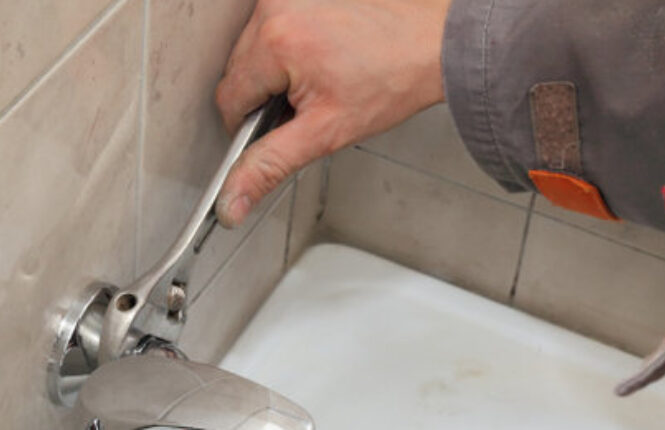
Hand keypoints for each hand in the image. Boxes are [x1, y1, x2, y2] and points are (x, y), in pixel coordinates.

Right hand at [214, 0, 451, 226]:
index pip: (229, 99)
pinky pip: (274, 27)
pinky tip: (322, 57)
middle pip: (240, 71)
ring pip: (254, 50)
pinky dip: (288, 48)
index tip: (280, 132)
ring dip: (276, 71)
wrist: (435, 46)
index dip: (250, 127)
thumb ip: (271, 165)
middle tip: (310, 106)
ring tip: (321, 80)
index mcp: (276, 42)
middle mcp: (276, 8)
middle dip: (265, 96)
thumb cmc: (394, 81)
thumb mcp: (326, 133)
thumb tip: (232, 199)